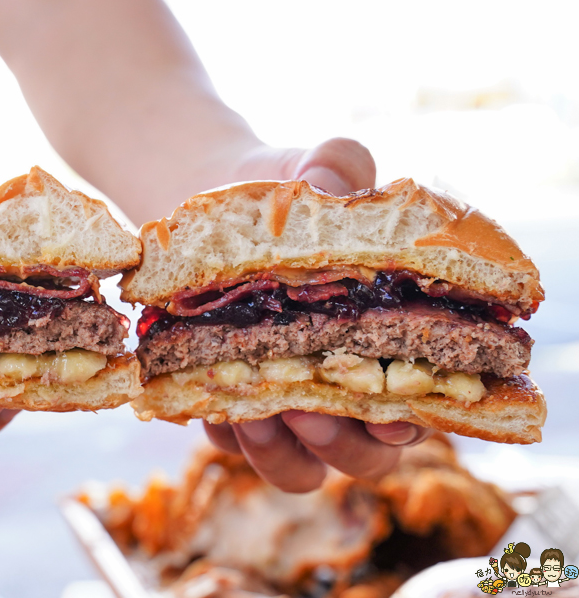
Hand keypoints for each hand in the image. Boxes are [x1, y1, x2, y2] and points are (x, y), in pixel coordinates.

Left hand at [203, 137, 431, 492]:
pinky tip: (206, 397)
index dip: (413, 418)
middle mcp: (345, 384)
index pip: (422, 399)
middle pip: (363, 452)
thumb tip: (334, 176)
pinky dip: (224, 429)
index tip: (392, 415)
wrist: (213, 205)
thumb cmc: (287, 191)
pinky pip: (232, 440)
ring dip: (277, 453)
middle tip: (310, 414)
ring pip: (296, 464)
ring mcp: (288, 402)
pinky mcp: (232, 400)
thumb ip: (339, 164)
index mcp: (391, 339)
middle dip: (341, 446)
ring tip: (251, 415)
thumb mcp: (316, 167)